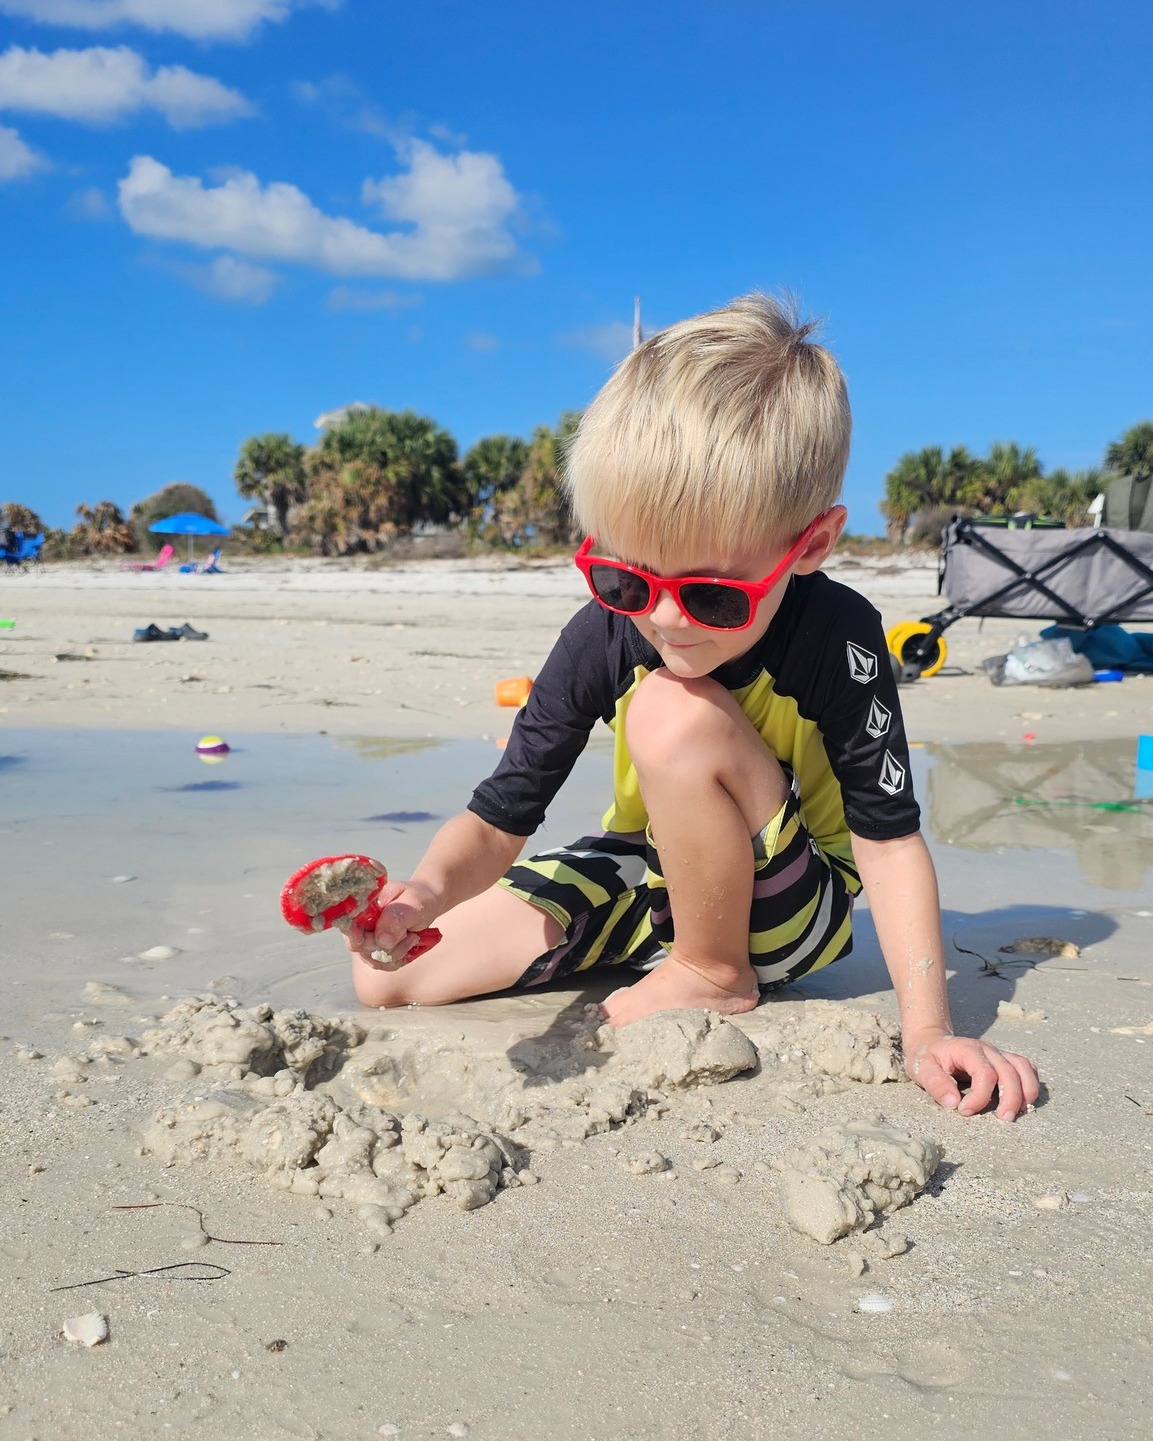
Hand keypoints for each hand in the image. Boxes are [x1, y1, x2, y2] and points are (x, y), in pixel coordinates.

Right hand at [344, 878, 438, 969]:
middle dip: (384, 945)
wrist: (425, 905)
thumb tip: (382, 941)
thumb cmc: (417, 899)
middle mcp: (359, 924)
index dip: (352, 933)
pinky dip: (399, 958)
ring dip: (396, 951)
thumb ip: (396, 918)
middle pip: (358, 946)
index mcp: (362, 905)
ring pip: (373, 958)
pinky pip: (384, 964)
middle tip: (407, 933)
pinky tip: (410, 944)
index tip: (365, 937)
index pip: (346, 923)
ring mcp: (366, 940)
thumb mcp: (412, 903)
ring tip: (412, 936)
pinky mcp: (376, 952)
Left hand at [903, 1031, 1039, 1120]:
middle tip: (1003, 1119)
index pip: (985, 1073)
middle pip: (1009, 1071)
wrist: (931, 1041)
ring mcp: (997, 1053)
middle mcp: (987, 1049)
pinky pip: (1025, 1067)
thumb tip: (953, 1103)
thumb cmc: (926, 1057)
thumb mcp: (921, 1068)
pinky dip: (1030, 1083)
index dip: (980, 1096)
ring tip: (1020, 1112)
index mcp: (967, 1050)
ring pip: (1023, 1067)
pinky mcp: (1002, 1060)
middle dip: (1010, 1098)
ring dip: (1027, 1090)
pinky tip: (1025, 1100)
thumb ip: (935, 1084)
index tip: (964, 1111)